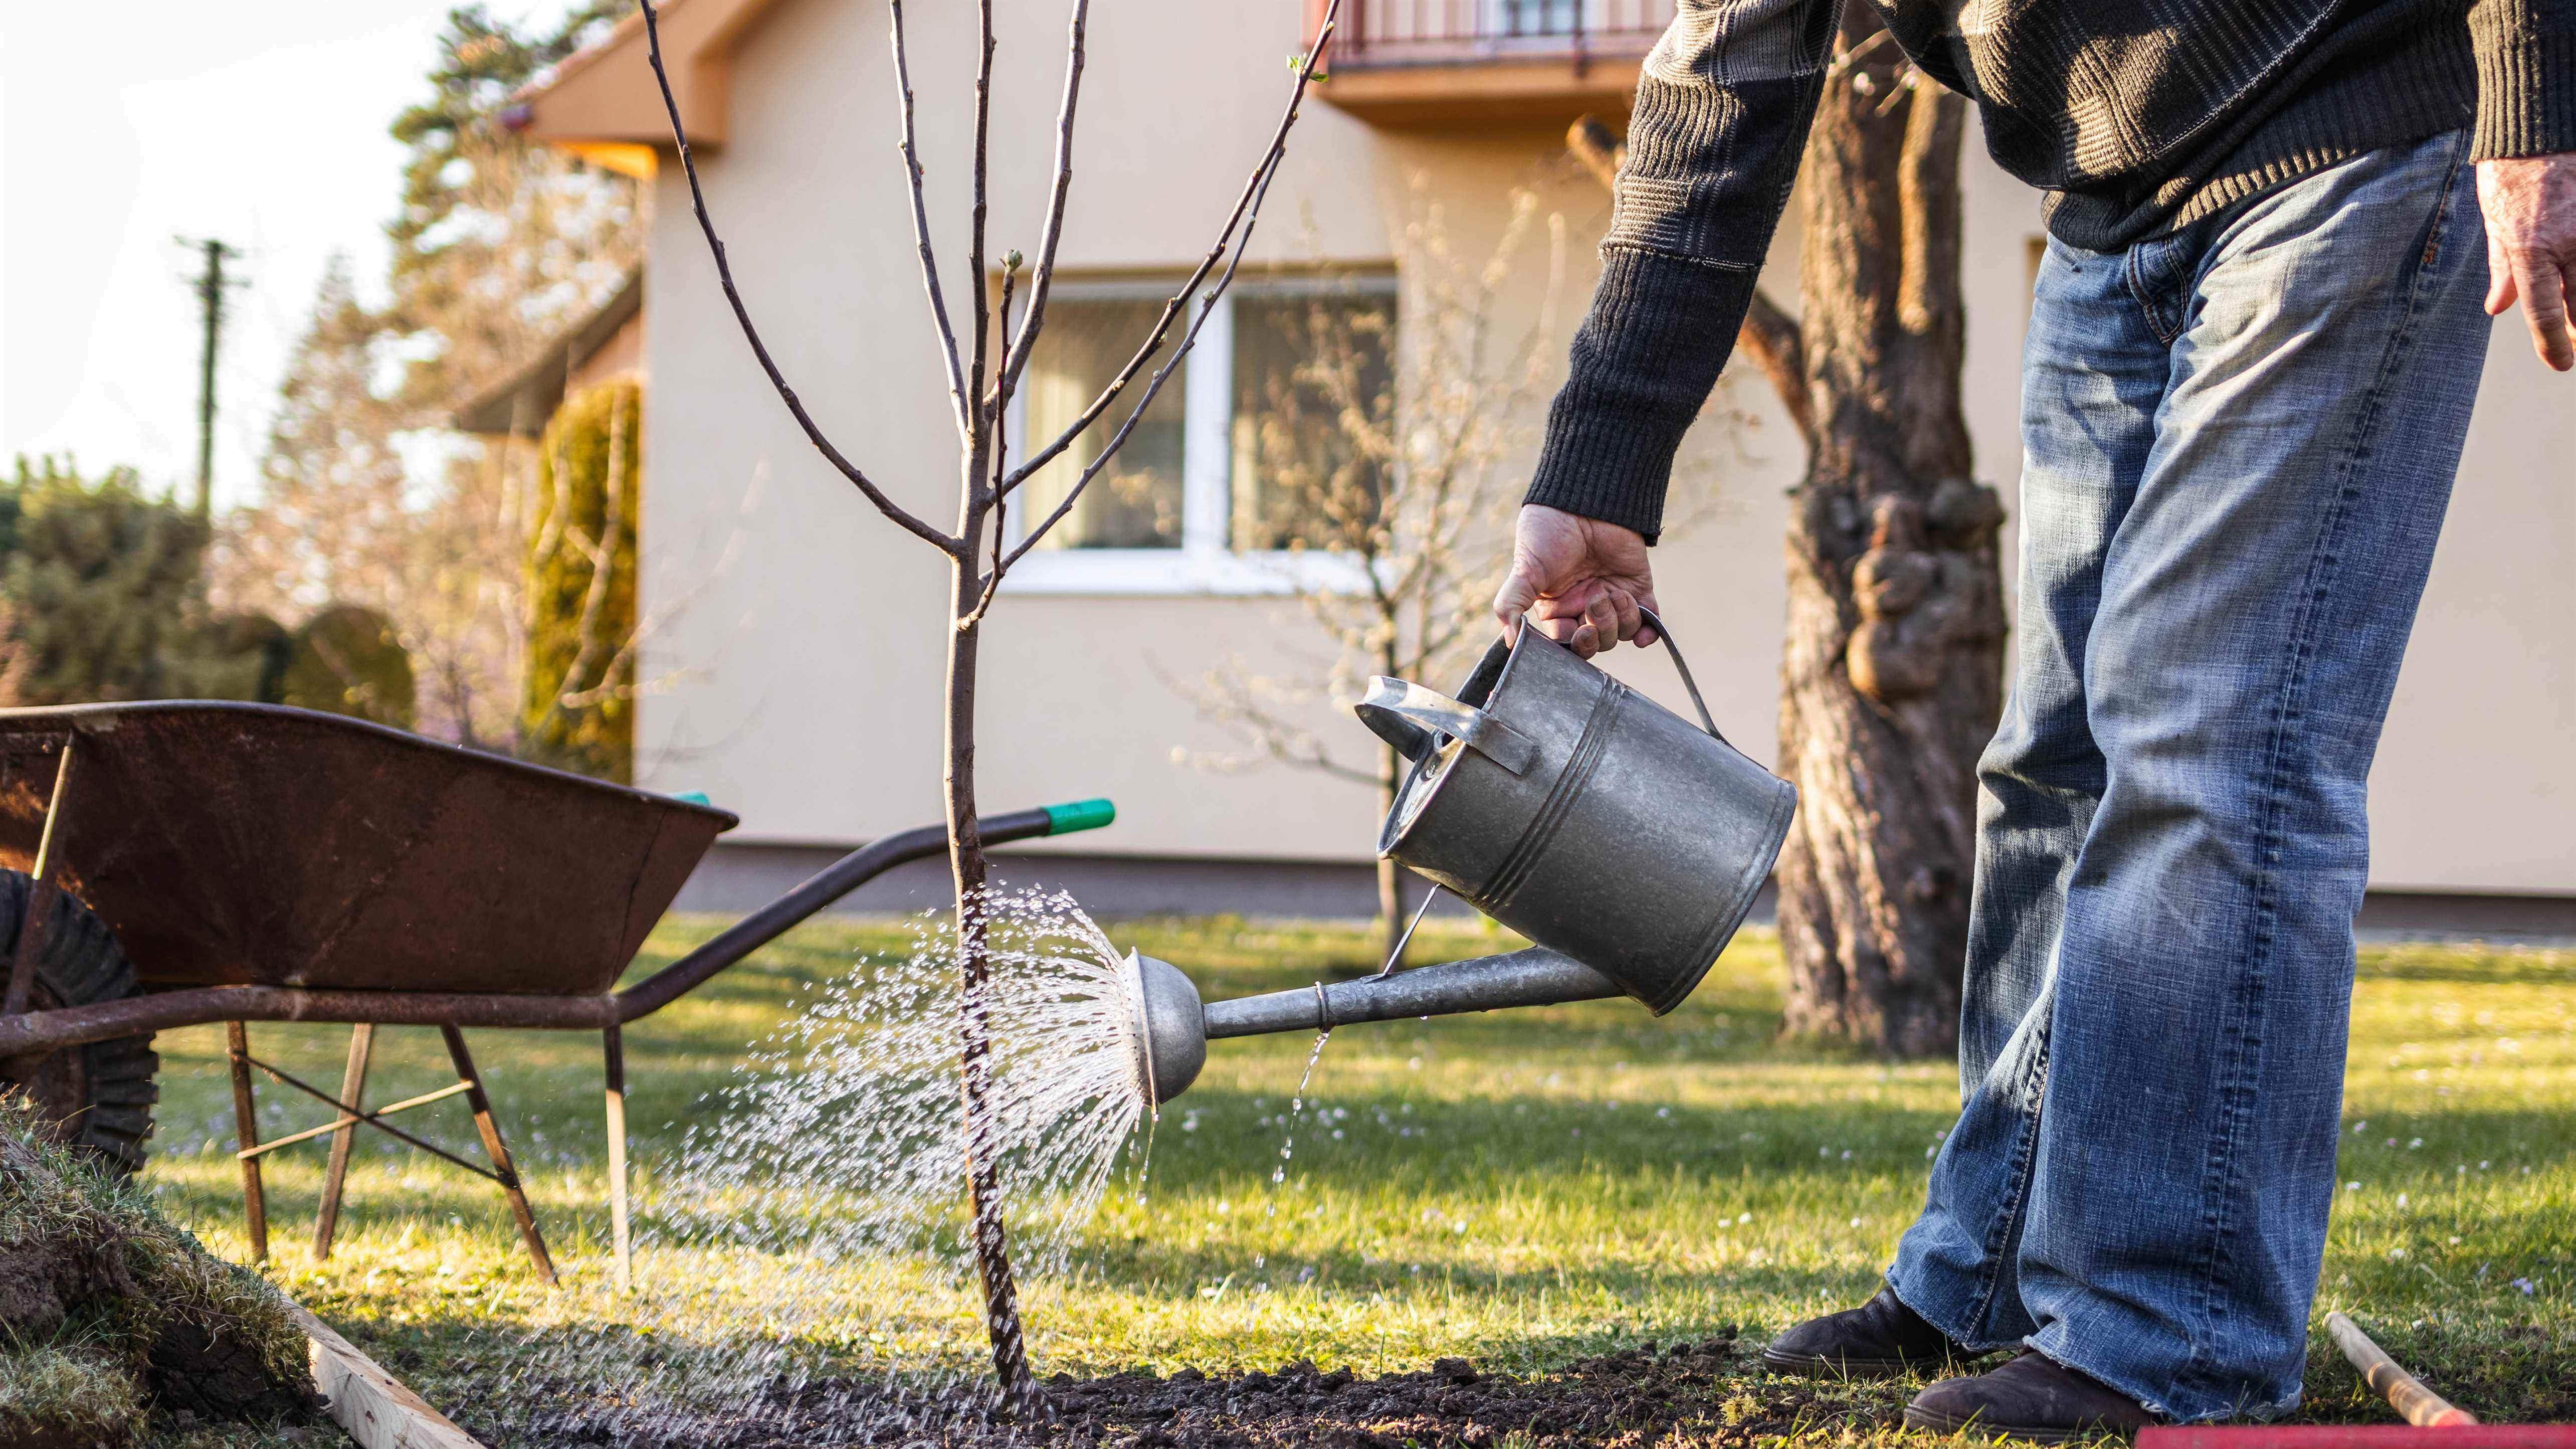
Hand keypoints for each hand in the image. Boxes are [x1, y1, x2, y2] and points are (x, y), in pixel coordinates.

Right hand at [1491, 504, 1658, 658]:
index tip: (1579, 631)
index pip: (1569, 642)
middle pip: (1598, 641)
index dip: (1577, 643)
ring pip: (1623, 632)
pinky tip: (1646, 631)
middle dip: (1600, 630)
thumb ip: (1511, 605)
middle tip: (1597, 600)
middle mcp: (1583, 606)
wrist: (1585, 501)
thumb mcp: (1524, 570)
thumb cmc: (1548, 533)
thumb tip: (1510, 640)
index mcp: (1556, 607)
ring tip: (1616, 593)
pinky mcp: (1637, 586)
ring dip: (1622, 620)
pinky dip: (1649, 630)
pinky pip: (1648, 620)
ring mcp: (1611, 596)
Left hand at [2479, 154, 2575, 370]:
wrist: (2539, 124)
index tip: (2560, 364)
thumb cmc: (2510, 170)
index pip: (2543, 310)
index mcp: (2531, 248)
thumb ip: (2501, 267)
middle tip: (2574, 341)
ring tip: (2575, 313)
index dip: (2552, 343)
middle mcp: (2569, 241)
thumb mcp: (2495, 221)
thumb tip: (2498, 307)